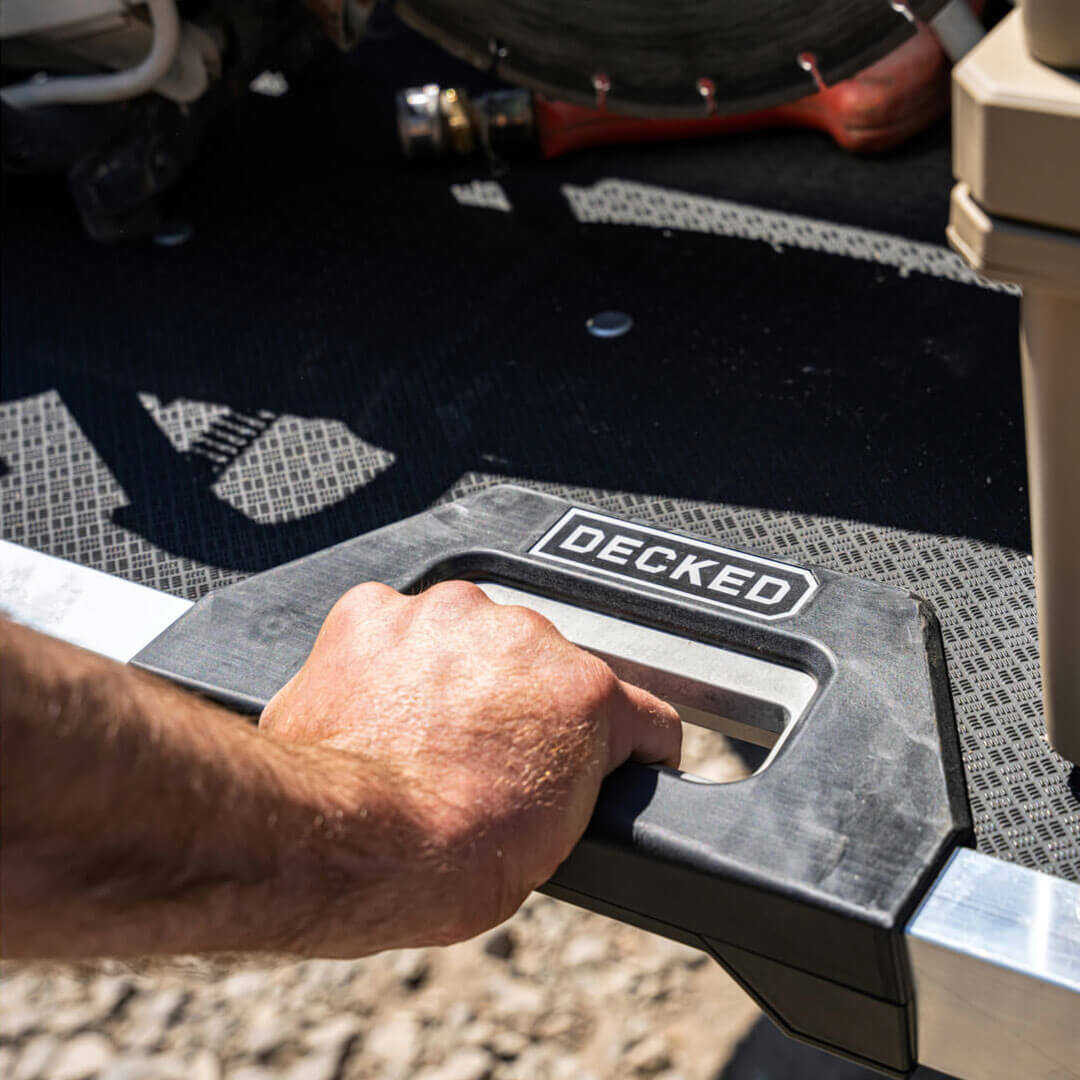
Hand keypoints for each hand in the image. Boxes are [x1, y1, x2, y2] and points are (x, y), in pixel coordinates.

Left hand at [259, 580, 680, 952]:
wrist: (345, 842)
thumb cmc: (443, 859)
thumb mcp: (553, 846)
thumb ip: (574, 782)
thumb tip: (559, 780)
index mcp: (585, 693)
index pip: (640, 711)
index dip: (628, 746)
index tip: (607, 758)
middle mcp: (525, 637)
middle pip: (544, 666)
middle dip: (525, 705)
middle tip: (485, 758)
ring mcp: (449, 618)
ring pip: (469, 637)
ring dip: (458, 673)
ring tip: (422, 737)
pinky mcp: (377, 612)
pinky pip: (397, 628)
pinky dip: (390, 661)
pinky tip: (379, 710)